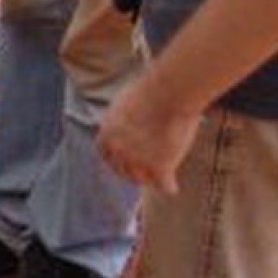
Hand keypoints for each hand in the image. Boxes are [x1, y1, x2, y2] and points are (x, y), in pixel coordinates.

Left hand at [97, 73, 204, 192]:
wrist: (170, 93)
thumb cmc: (153, 89)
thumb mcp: (127, 100)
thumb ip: (124, 116)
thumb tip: (129, 116)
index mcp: (107, 134)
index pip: (105, 155)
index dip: (115, 160)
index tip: (123, 162)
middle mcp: (119, 151)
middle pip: (122, 171)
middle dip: (131, 173)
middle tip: (141, 175)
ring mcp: (139, 161)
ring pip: (142, 180)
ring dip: (148, 180)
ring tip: (156, 181)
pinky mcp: (160, 167)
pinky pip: (164, 185)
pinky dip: (168, 187)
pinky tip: (172, 188)